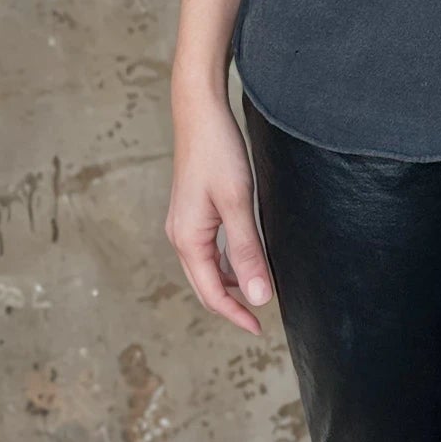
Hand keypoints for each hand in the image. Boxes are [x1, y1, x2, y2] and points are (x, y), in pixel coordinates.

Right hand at [164, 84, 273, 334]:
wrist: (200, 112)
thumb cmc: (218, 152)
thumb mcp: (237, 202)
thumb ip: (247, 250)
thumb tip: (257, 297)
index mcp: (188, 240)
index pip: (212, 294)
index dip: (235, 315)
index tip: (258, 329)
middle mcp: (180, 235)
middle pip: (206, 285)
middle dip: (231, 304)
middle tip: (259, 317)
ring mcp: (184, 223)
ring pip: (207, 267)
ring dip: (230, 282)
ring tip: (257, 289)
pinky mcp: (192, 210)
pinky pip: (208, 248)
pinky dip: (226, 260)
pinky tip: (246, 255)